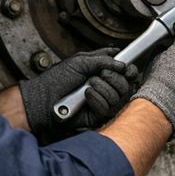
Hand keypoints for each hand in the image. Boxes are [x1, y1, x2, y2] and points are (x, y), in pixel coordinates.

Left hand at [20, 48, 138, 141]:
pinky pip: (107, 108)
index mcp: (102, 72)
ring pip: (118, 96)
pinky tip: (85, 97)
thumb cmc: (58, 78)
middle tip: (98, 75)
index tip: (127, 69)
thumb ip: (104, 60)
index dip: (130, 70)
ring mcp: (102, 101)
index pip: (126, 72)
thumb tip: (122, 64)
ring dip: (101, 89)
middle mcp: (105, 86)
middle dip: (113, 78)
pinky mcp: (98, 115)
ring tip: (87, 87)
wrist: (44, 98)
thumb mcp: (81, 61)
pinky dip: (96, 99)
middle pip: (126, 84)